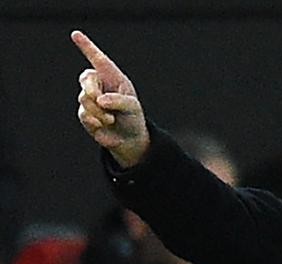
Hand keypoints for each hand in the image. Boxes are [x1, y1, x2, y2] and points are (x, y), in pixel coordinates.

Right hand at [71, 30, 149, 167]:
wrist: (128, 139)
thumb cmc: (133, 117)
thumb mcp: (132, 107)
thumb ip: (119, 101)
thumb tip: (100, 100)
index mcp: (112, 77)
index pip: (98, 59)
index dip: (87, 46)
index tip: (76, 34)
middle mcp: (99, 85)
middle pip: (86, 79)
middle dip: (92, 90)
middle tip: (102, 102)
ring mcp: (90, 98)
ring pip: (84, 98)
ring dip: (99, 111)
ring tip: (111, 119)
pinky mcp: (84, 113)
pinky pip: (83, 113)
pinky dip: (94, 120)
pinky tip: (103, 125)